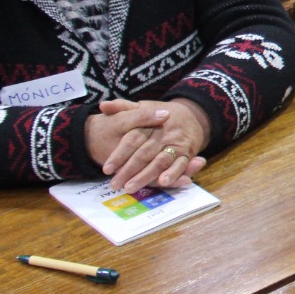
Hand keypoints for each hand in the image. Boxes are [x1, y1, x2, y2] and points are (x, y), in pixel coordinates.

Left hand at [87, 98, 210, 191]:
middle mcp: (163, 134)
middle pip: (144, 154)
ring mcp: (176, 144)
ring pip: (160, 161)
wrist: (192, 116)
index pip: (132, 140)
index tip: (106, 169)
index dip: (119, 155)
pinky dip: (173, 173)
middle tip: (115, 184)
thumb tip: (103, 105)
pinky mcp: (187, 153)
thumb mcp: (142, 107)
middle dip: (129, 170)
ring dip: (146, 176)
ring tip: (130, 188)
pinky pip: (180, 164)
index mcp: (150, 123)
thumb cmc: (159, 115)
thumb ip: (122, 107)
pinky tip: (162, 182)